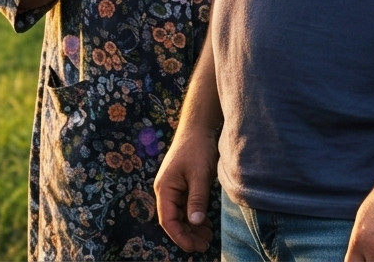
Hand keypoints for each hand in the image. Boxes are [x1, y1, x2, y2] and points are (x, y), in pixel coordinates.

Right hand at [154, 123, 218, 252]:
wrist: (198, 126)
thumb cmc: (197, 147)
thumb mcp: (200, 175)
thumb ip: (197, 199)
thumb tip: (195, 223)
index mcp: (165, 188)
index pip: (168, 220)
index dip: (180, 236)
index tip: (195, 247)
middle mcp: (166, 189)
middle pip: (173, 220)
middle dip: (188, 234)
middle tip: (206, 244)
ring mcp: (174, 187)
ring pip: (180, 214)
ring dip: (192, 226)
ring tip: (208, 236)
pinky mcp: (182, 184)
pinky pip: (185, 205)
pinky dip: (194, 216)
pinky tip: (206, 222)